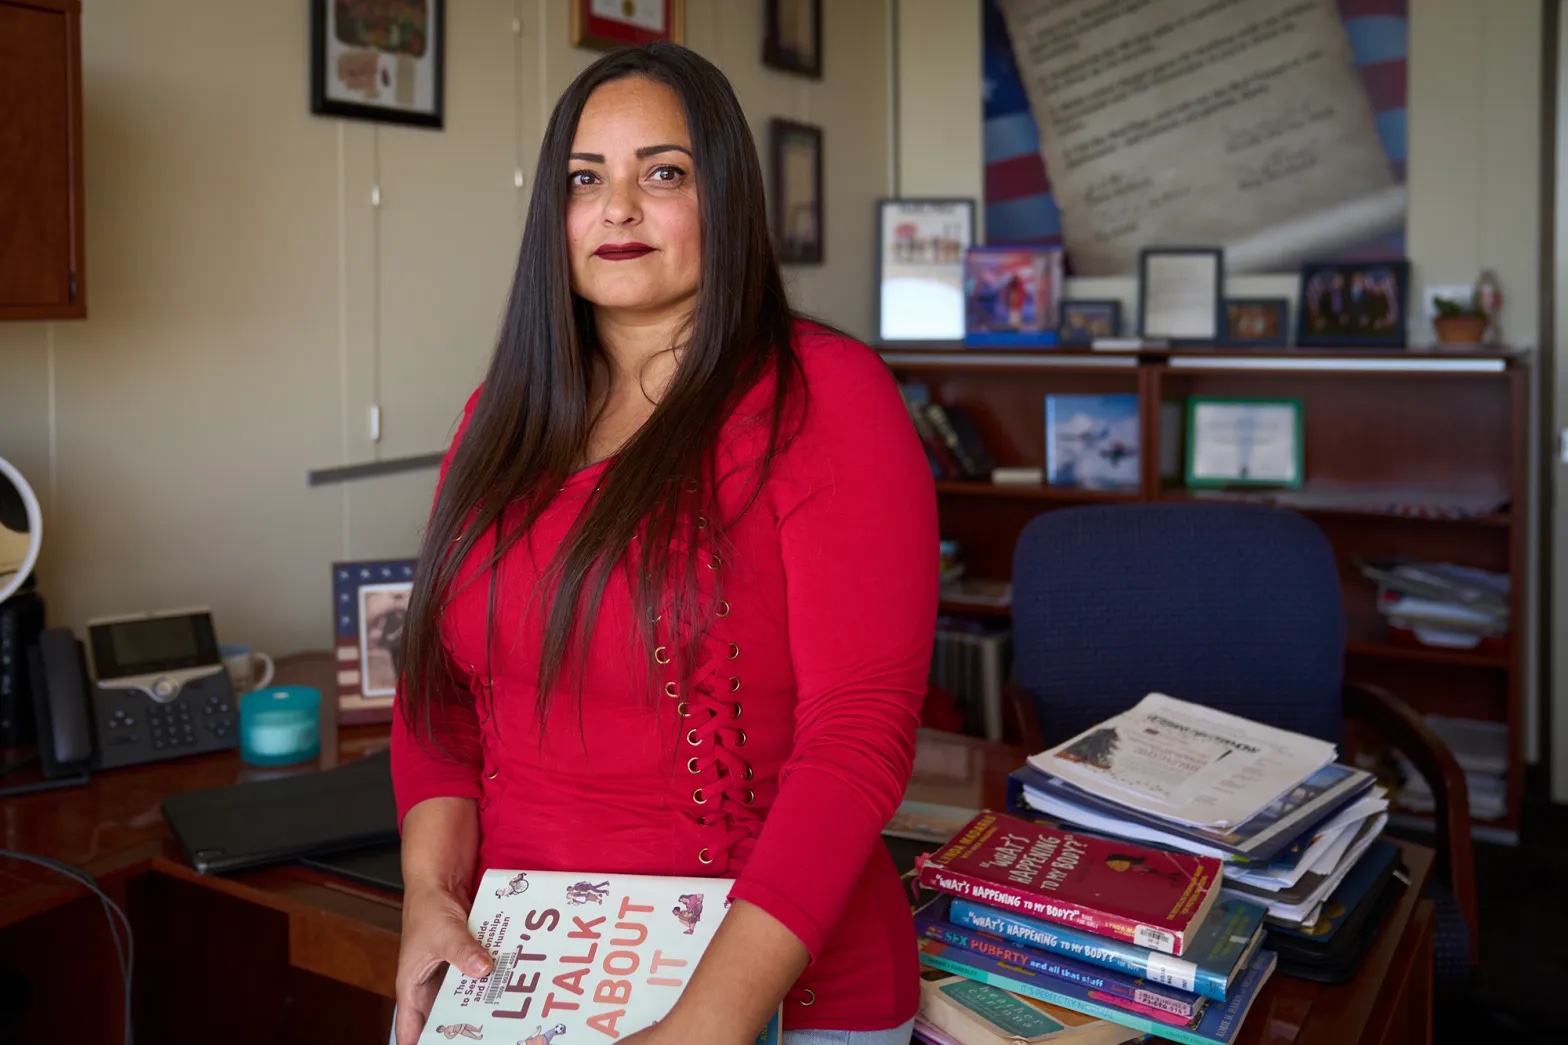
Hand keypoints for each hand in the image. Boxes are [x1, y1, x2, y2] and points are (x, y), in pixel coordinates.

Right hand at [393, 883, 494, 1044]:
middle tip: (489, 1034)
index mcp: (414, 986)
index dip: (424, 1043)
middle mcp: (432, 984)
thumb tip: (484, 970)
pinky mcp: (468, 960)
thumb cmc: (427, 906)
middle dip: (463, 1026)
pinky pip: (480, 976)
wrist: (441, 878)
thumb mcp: (443, 932)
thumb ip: (462, 952)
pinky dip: (493, 981)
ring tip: (504, 1016)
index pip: (412, 1028)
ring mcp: (451, 972)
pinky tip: (512, 988)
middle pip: (445, 1016)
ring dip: (482, 1003)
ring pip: (466, 998)